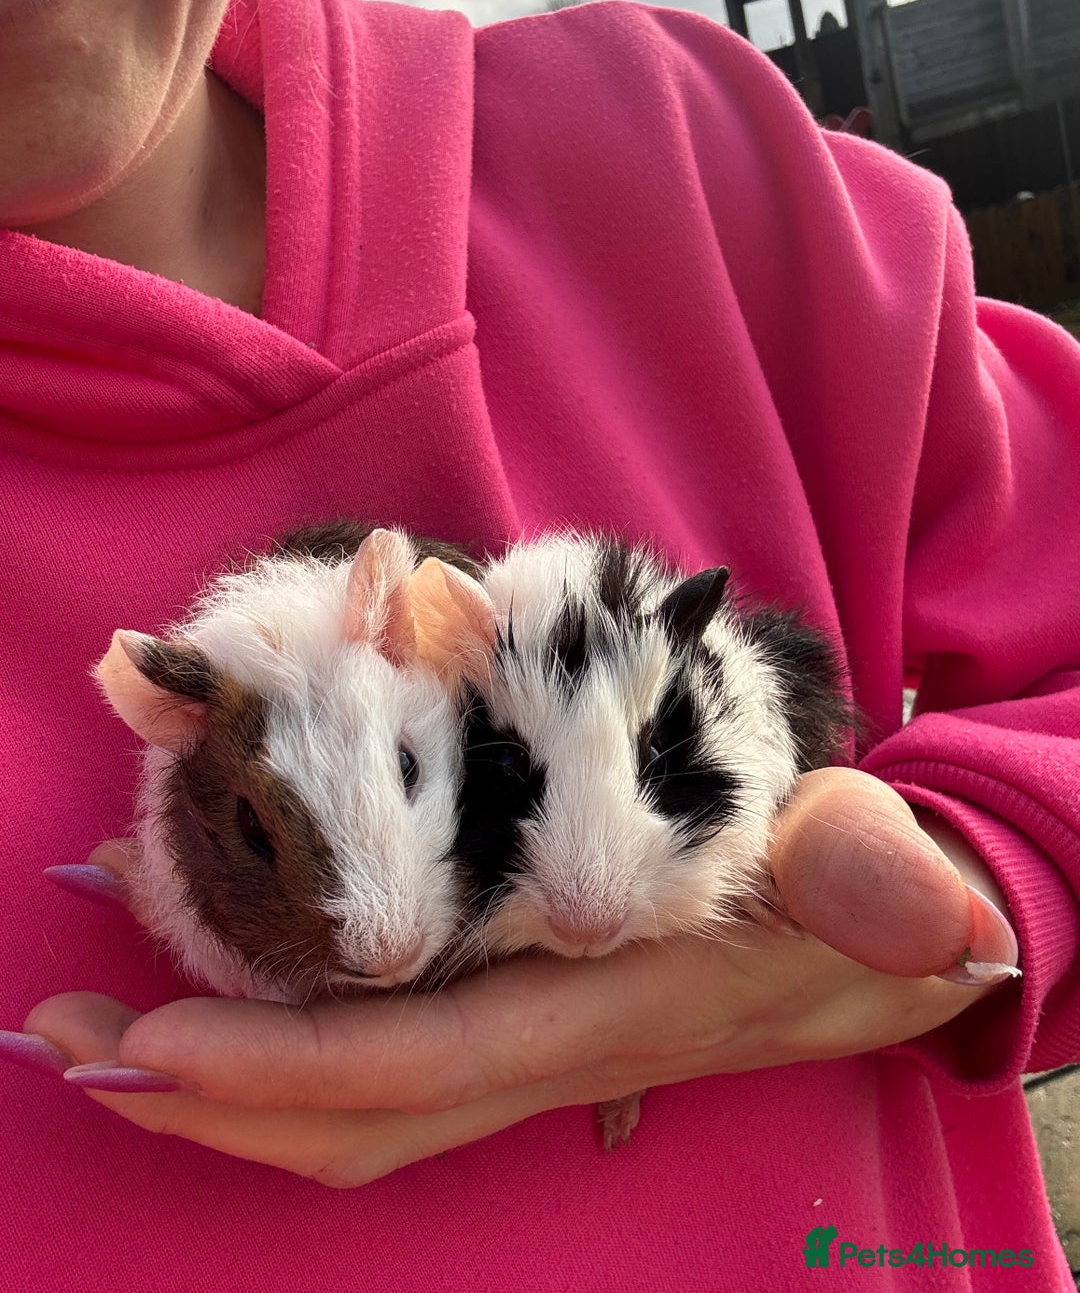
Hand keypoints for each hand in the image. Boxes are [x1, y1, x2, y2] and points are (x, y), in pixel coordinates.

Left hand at [13, 769, 1018, 1185]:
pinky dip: (285, 1051)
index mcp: (605, 1010)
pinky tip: (228, 998)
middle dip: (205, 1098)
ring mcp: (524, 1047)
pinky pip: (383, 1064)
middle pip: (355, 1117)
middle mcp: (546, 1051)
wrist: (875, 942)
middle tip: (68, 1047)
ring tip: (103, 1039)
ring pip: (355, 1107)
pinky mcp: (516, 1017)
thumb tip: (923, 913)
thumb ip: (877, 872)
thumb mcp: (868, 861)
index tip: (151, 1038)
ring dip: (222, 1084)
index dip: (287, 1063)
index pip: (427, 1063)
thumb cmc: (853, 891)